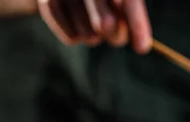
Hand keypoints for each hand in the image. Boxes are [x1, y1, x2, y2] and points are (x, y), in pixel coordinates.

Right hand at [36, 0, 152, 52]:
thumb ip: (128, 10)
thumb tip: (141, 43)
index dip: (137, 23)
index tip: (143, 48)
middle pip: (105, 23)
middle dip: (116, 35)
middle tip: (119, 39)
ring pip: (89, 35)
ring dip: (94, 37)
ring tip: (92, 24)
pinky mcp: (46, 1)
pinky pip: (72, 38)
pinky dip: (78, 37)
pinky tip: (79, 28)